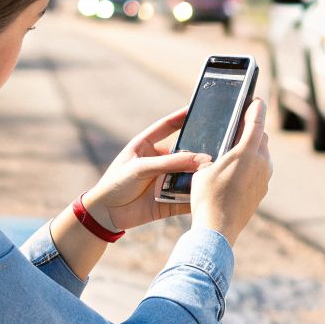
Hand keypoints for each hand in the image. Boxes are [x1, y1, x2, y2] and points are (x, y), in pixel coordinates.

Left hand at [81, 107, 213, 231]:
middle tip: (220, 144)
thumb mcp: (141, 168)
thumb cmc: (116, 184)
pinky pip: (188, 195)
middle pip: (184, 151)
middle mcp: (159, 161)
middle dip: (200, 149)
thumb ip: (171, 163)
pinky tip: (211, 190)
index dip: (182, 116)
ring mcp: (165, 180)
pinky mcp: (171, 199)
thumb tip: (203, 160)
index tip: (199, 107)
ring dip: (201, 173)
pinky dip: (198, 194)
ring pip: (189, 174)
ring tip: (218, 169)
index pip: (168, 126)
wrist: (104, 215)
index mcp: (147, 146)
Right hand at [190, 97, 271, 242]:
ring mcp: (264, 178)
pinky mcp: (262, 191)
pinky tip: (237, 170)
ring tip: (235, 147)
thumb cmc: (206, 197)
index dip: (256, 108)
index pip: (256, 121)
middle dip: (252, 128)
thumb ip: (214, 155)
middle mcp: (262, 163)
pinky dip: (252, 164)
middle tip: (239, 124)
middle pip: (261, 137)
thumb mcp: (203, 169)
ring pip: (262, 155)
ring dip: (252, 148)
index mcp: (247, 152)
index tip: (256, 99)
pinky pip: (260, 170)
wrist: (218, 229)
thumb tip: (217, 153)